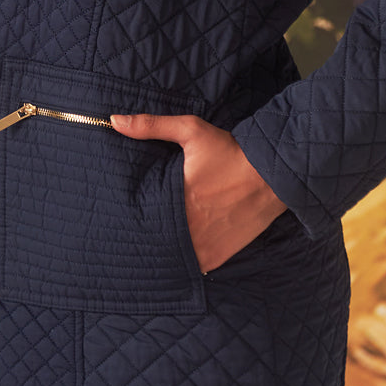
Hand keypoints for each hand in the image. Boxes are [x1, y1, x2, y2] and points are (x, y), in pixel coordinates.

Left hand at [109, 113, 287, 272]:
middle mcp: (186, 229)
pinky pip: (192, 264)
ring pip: (171, 253)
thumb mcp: (190, 131)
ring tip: (158, 234)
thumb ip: (150, 126)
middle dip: (148, 230)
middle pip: (154, 237)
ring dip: (165, 245)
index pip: (140, 217)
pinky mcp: (216, 257)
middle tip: (142, 222)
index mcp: (175, 201)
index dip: (133, 214)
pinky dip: (186, 256)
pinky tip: (181, 244)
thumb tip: (114, 120)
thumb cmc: (229, 151)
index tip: (127, 210)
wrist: (271, 174)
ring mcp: (202, 247)